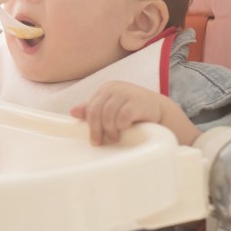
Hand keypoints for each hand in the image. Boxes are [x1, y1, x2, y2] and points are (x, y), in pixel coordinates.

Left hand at [70, 81, 200, 145]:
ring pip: (108, 115)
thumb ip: (93, 109)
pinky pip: (123, 116)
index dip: (89, 124)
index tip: (93, 140)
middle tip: (100, 142)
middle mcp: (114, 88)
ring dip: (110, 130)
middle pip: (96, 111)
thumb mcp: (111, 108)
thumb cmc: (131, 109)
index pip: (90, 107)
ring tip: (115, 137)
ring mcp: (126, 93)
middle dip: (97, 129)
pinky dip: (122, 125)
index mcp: (105, 89)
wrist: (158, 109)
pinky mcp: (138, 102)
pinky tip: (125, 129)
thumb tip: (73, 112)